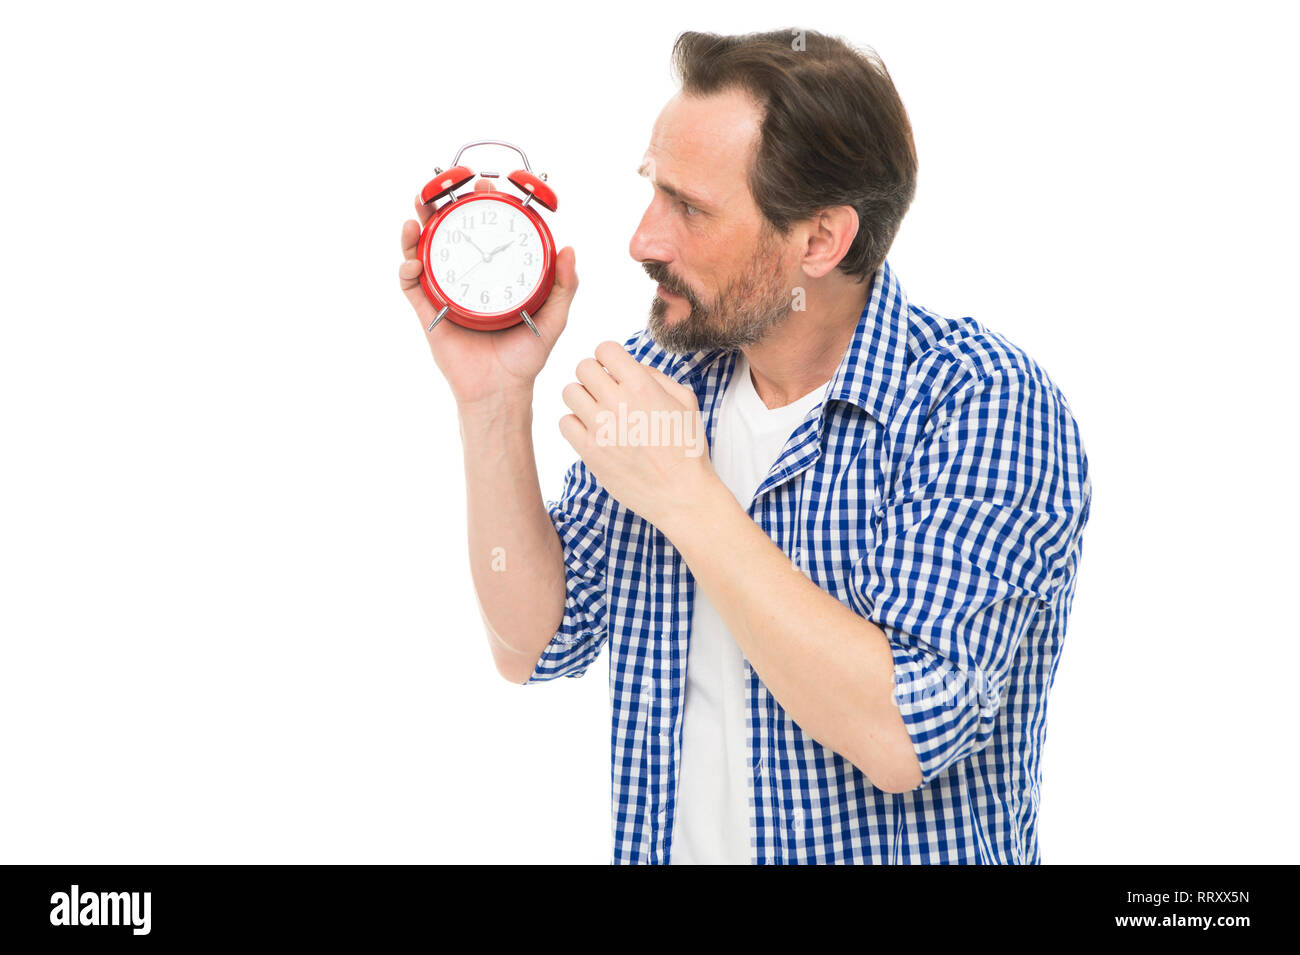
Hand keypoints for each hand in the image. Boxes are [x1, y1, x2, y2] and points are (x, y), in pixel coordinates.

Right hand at [398, 179, 578, 407]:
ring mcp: (445, 294)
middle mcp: (467, 279)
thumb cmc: (526, 357)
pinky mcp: (429, 313)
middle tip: (445, 188)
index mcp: (493, 274)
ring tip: (418, 213)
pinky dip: (407, 269)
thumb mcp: (552, 318)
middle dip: (442, 207)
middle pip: (449, 234)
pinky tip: (413, 260)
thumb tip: (569, 249)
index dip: (482, 206)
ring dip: (416, 230)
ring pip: (424, 253)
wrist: (501, 391)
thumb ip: (563, 286)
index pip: (485, 231)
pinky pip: (411, 287)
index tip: (486, 186)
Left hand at [558, 341, 720, 532]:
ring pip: (569, 392)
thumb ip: (656, 376)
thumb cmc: (687, 448)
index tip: (614, 370)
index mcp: (642, 386)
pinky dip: (575, 423)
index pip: (605, 349)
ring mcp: (600, 428)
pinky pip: (564, 423)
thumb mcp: (685, 401)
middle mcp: (618, 403)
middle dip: (594, 374)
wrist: (681, 494)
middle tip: (605, 389)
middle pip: (583, 367)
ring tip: (597, 410)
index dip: (609, 357)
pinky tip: (591, 431)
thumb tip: (630, 366)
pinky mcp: (590, 452)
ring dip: (582, 397)